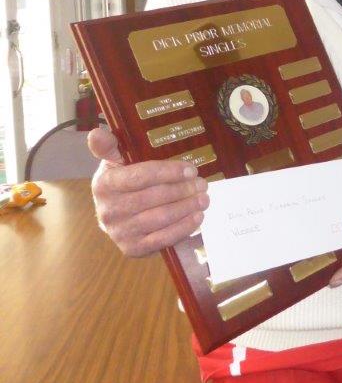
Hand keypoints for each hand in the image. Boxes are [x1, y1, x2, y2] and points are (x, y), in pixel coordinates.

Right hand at [88, 126, 208, 256]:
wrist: (114, 214)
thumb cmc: (121, 182)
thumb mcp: (114, 161)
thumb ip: (109, 146)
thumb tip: (96, 133)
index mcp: (104, 184)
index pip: (140, 176)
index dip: (169, 172)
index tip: (191, 169)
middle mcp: (108, 210)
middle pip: (154, 198)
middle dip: (183, 190)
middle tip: (203, 184)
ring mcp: (119, 232)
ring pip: (160, 218)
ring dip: (187, 208)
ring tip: (204, 199)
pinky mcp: (132, 249)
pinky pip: (162, 239)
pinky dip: (183, 228)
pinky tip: (197, 218)